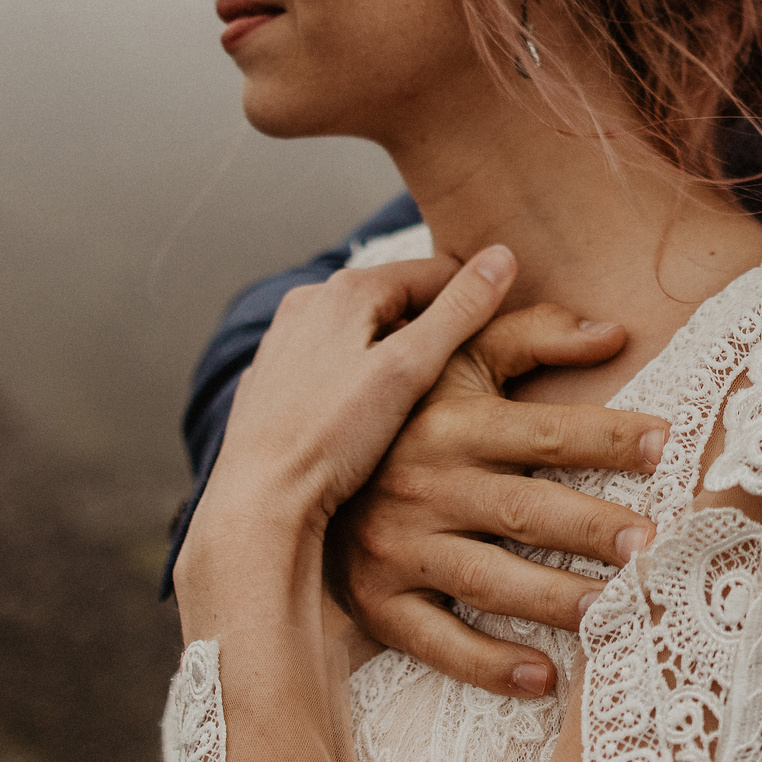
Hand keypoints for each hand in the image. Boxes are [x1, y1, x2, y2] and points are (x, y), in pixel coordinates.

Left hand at [184, 248, 516, 582]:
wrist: (258, 503)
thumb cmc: (332, 437)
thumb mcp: (410, 369)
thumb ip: (459, 311)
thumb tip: (503, 257)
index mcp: (344, 290)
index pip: (434, 272)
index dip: (474, 300)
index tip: (502, 335)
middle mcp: (307, 305)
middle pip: (396, 301)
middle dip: (432, 329)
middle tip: (464, 376)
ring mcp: (284, 345)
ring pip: (362, 335)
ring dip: (395, 356)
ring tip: (420, 403)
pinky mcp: (271, 384)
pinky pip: (331, 366)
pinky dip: (358, 380)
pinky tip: (367, 419)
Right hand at [332, 303, 671, 696]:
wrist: (296, 464)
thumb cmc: (405, 410)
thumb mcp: (459, 360)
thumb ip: (534, 337)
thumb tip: (614, 332)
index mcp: (453, 423)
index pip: (544, 432)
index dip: (606, 438)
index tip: (665, 445)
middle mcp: (427, 485)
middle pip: (524, 511)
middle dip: (590, 528)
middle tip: (651, 545)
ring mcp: (400, 547)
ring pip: (488, 579)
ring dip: (551, 597)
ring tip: (612, 609)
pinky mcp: (379, 600)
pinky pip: (439, 641)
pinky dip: (490, 664)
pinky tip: (545, 676)